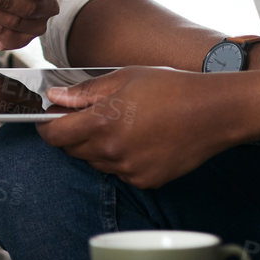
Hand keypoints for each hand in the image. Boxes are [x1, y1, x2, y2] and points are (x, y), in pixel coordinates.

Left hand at [38, 66, 229, 188]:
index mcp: (102, 122)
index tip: (47, 118)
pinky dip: (120, 158)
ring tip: (121, 124)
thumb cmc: (170, 88)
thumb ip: (85, 92)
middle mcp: (112, 151)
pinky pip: (120, 171)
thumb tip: (55, 97)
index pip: (55, 134)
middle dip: (72, 133)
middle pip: (73, 149)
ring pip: (96, 162)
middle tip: (88, 115)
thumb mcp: (123, 78)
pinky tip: (140, 139)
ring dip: (97, 146)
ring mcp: (129, 169)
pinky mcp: (146, 181)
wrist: (213, 112)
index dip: (46, 126)